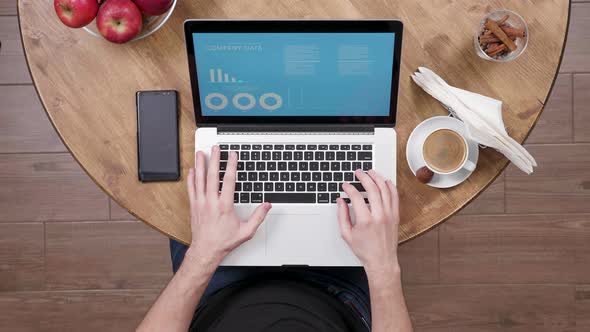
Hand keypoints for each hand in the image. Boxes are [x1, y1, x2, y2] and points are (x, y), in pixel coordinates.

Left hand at [185, 146, 271, 266]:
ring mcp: (200, 203)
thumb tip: (267, 205)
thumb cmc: (224, 241)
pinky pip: (191, 188)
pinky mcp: (194, 206)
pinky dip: (191, 178)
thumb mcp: (246, 231)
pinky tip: (192, 170)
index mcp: (224, 206)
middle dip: (214, 159)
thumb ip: (258, 217)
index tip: (233, 155)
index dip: (232, 166)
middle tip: (216, 148)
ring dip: (200, 165)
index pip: (229, 181)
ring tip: (201, 153)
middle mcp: (211, 202)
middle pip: (212, 176)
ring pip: (199, 179)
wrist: (206, 250)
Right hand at [337, 169, 399, 274]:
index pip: (356, 196)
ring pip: (385, 190)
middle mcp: (379, 215)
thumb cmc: (365, 250)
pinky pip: (395, 197)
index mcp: (365, 220)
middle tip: (359, 172)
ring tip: (371, 172)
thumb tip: (341, 201)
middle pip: (372, 189)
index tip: (346, 185)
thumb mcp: (346, 234)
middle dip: (364, 177)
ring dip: (377, 178)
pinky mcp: (396, 216)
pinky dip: (390, 187)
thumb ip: (342, 215)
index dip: (349, 188)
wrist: (381, 260)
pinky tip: (385, 181)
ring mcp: (389, 215)